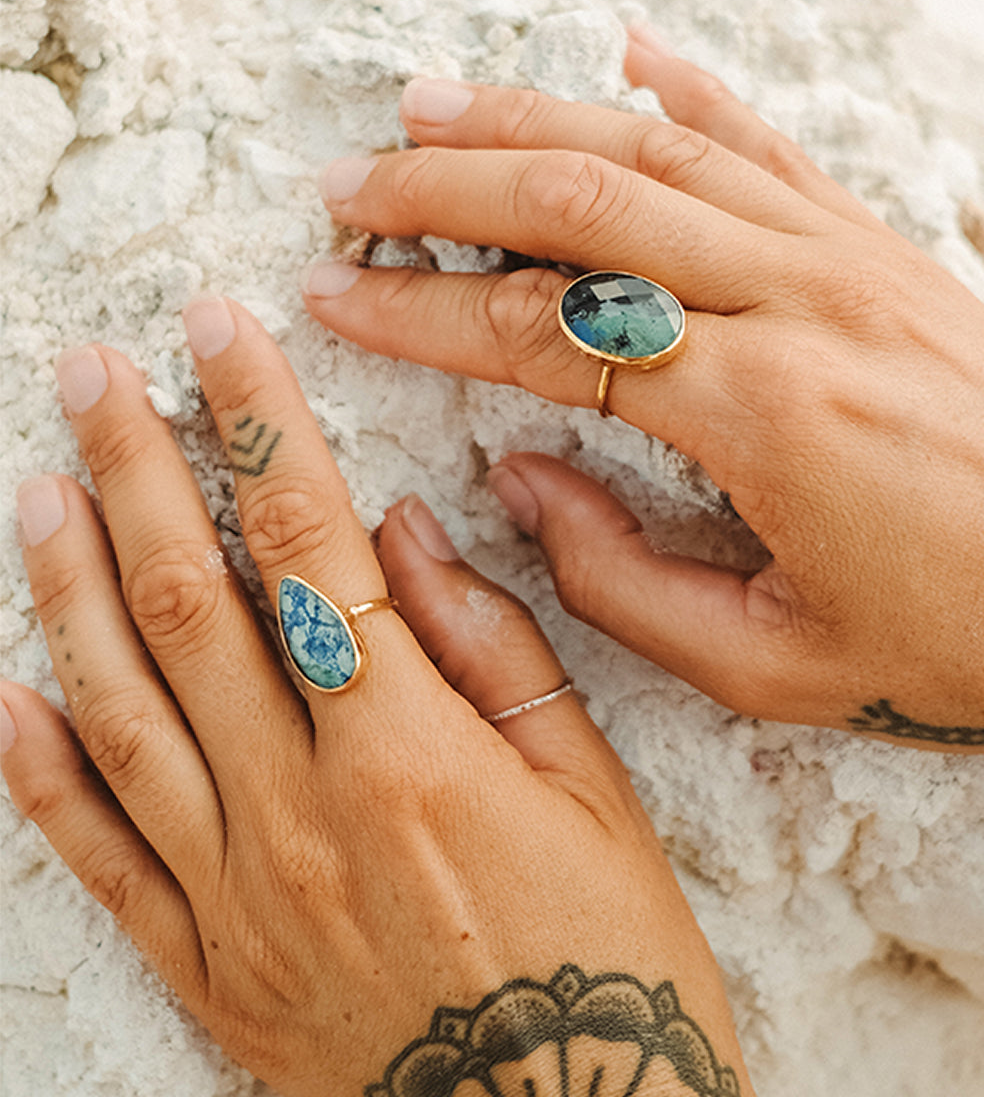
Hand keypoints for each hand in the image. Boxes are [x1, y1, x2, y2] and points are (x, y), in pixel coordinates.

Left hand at [0, 299, 752, 1096]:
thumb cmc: (602, 955)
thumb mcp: (590, 786)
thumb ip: (491, 648)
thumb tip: (407, 537)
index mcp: (410, 754)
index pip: (308, 547)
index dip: (259, 428)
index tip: (221, 340)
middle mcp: (300, 812)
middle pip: (193, 603)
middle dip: (136, 469)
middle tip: (94, 373)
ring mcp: (236, 893)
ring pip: (121, 708)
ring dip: (71, 582)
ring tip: (42, 484)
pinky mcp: (208, 963)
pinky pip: (98, 853)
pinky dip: (41, 766)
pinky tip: (7, 684)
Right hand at [303, 26, 983, 780]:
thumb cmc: (970, 649)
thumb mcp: (775, 667)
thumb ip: (622, 581)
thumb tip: (524, 481)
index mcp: (764, 414)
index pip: (545, 336)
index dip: (423, 313)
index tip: (337, 295)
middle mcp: (802, 303)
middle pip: (586, 210)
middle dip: (447, 189)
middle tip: (351, 187)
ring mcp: (852, 259)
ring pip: (664, 154)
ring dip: (536, 122)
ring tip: (434, 108)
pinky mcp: (889, 252)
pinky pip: (774, 147)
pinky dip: (693, 96)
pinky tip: (631, 57)